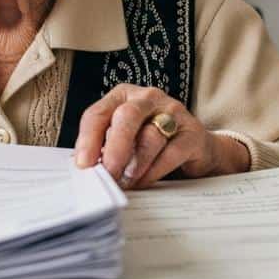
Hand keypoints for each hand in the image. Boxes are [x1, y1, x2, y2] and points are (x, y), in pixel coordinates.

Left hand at [73, 84, 249, 188]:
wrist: (196, 148)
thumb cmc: (151, 143)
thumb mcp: (125, 139)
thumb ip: (105, 148)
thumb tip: (85, 168)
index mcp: (123, 96)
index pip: (98, 113)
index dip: (87, 139)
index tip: (83, 164)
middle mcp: (147, 98)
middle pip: (126, 117)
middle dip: (114, 148)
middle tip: (107, 173)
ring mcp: (172, 112)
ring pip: (150, 137)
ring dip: (135, 165)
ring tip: (126, 182)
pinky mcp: (192, 132)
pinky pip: (171, 152)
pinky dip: (154, 171)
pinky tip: (145, 181)